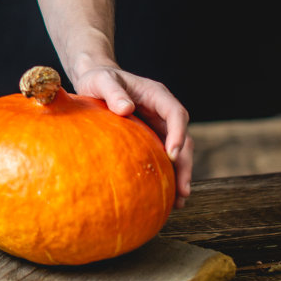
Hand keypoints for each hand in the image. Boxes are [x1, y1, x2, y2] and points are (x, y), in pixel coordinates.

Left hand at [72, 65, 192, 206]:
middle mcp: (162, 112)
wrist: (95, 82)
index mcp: (157, 95)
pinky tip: (165, 196)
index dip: (178, 133)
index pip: (176, 113)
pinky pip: (163, 157)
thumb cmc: (99, 80)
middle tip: (182, 189)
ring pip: (178, 152)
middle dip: (185, 163)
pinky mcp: (151, 139)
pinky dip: (166, 175)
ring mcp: (159, 126)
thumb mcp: (102, 81)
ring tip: (179, 201)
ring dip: (180, 174)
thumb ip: (113, 92)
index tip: (172, 153)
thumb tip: (126, 109)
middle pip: (183, 138)